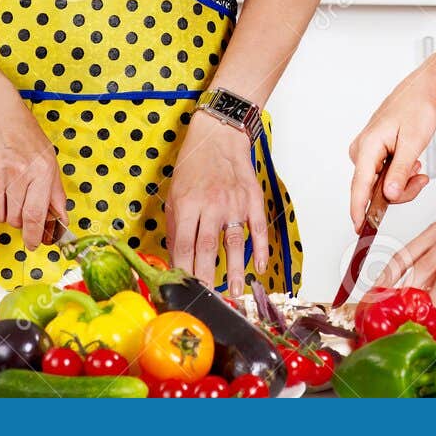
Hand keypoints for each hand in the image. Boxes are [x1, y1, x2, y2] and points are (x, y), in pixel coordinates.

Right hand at [0, 71, 65, 248]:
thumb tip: (61, 220)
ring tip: (6, 188)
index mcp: (41, 169)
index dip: (34, 236)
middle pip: (15, 219)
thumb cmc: (24, 134)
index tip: (33, 244)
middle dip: (18, 220)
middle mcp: (18, 172)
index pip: (36, 214)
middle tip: (18, 203)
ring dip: (2, 210)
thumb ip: (55, 191)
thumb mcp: (48, 158)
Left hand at [166, 112, 267, 295]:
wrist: (219, 135)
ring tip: (234, 293)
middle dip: (206, 278)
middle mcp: (211, 204)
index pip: (183, 245)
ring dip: (235, 271)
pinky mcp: (252, 199)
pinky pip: (258, 229)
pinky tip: (260, 267)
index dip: (183, 270)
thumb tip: (175, 256)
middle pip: (207, 249)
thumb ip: (175, 224)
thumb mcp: (174, 192)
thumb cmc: (194, 164)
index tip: (183, 288)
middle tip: (206, 299)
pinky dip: (261, 250)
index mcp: (187, 203)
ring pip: (235, 243)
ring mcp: (234, 203)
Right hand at [347, 65, 435, 229]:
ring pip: (379, 185)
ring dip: (401, 183)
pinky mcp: (371, 154)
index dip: (359, 209)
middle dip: (399, 192)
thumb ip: (400, 172)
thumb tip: (390, 196)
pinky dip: (399, 176)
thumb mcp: (413, 143)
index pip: (359, 185)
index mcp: (368, 146)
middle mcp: (361, 150)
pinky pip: (382, 176)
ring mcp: (365, 152)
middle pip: (373, 189)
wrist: (418, 93)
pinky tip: (410, 164)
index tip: (360, 227)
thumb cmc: (415, 110)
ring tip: (418, 168)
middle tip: (420, 180)